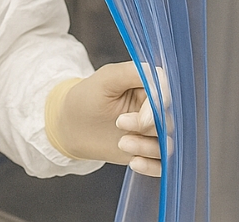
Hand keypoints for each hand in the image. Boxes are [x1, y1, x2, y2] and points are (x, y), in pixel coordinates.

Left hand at [44, 61, 172, 176]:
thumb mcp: (104, 79)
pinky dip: (152, 166)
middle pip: (168, 120)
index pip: (166, 93)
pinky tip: (135, 163)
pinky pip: (161, 164)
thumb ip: (130, 72)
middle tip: (120, 123)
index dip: (158, 106)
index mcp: (145, 86)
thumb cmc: (85, 99)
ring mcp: (150, 132)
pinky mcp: (146, 152)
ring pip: (166, 143)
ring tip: (121, 143)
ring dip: (147, 147)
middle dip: (147, 126)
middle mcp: (152, 109)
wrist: (70, 126)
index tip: (141, 117)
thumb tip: (158, 80)